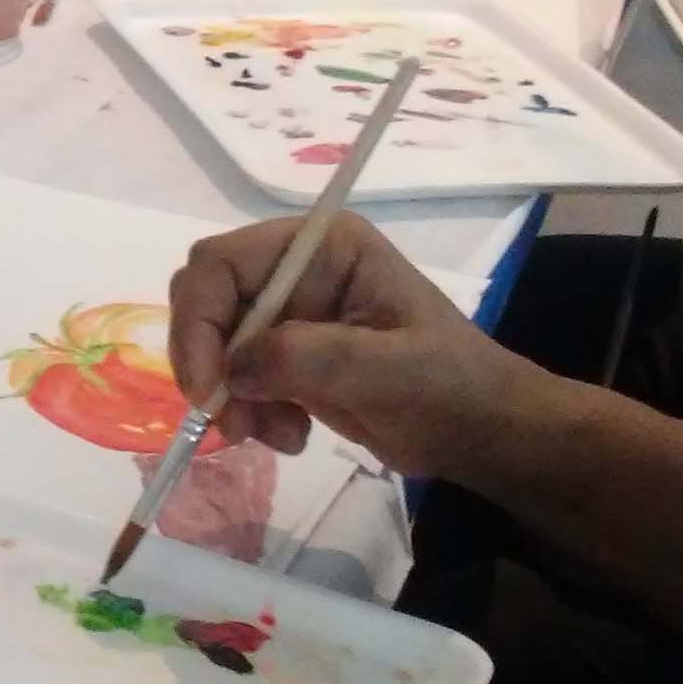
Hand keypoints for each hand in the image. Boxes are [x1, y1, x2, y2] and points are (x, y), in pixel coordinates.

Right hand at [166, 214, 564, 484]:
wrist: (481, 432)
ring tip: (277, 436)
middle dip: (209, 363)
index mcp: (324, 247)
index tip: (208, 390)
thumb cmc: (450, 388)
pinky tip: (292, 437)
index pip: (223, 263)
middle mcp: (297, 269)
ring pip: (215, 346)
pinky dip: (250, 413)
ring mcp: (291, 313)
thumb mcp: (386, 370)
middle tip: (232, 422)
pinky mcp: (288, 357)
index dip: (200, 321)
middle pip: (208, 300)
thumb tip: (232, 370)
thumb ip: (306, 358)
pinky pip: (235, 379)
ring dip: (231, 398)